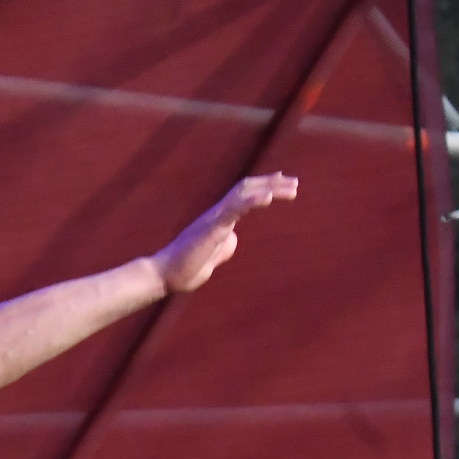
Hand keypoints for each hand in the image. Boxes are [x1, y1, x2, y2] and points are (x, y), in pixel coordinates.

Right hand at [149, 172, 297, 293]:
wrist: (165, 276)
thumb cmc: (184, 269)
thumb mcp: (211, 256)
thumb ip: (224, 246)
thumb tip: (233, 240)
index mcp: (217, 221)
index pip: (242, 195)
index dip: (263, 186)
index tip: (283, 184)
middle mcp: (215, 215)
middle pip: (245, 188)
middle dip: (271, 183)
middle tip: (294, 182)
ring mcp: (213, 220)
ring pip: (243, 194)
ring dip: (269, 189)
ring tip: (291, 189)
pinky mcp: (211, 228)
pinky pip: (234, 209)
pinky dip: (252, 200)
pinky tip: (268, 197)